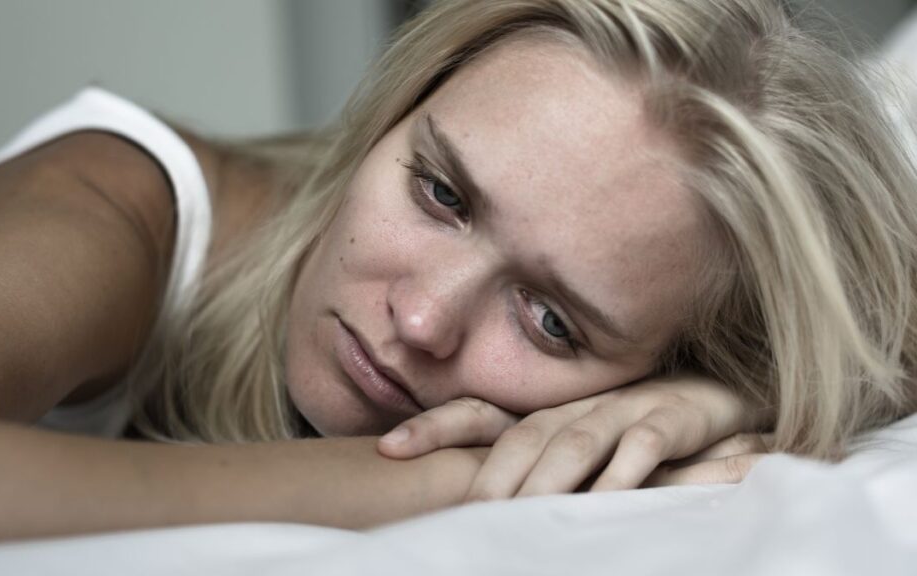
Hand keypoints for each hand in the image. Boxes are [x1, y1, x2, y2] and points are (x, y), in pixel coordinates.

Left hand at [377, 373, 771, 499]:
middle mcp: (577, 406)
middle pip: (523, 434)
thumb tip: (472, 505)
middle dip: (490, 472)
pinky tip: (604, 499)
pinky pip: (645, 445)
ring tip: (522, 517)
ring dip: (547, 479)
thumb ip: (536, 468)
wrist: (719, 399)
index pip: (482, 415)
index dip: (436, 427)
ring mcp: (624, 408)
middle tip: (463, 514)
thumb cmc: (636, 430)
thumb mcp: (580, 448)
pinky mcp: (673, 419)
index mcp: (548, 412)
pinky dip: (624, 472)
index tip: (387, 446)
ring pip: (575, 441)